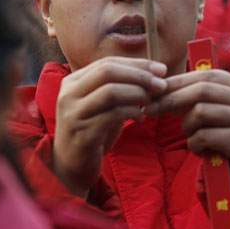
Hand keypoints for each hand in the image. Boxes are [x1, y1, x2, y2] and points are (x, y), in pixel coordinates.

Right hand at [54, 57, 167, 196]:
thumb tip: (153, 72)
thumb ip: (119, 87)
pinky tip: (140, 118)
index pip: (107, 62)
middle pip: (107, 72)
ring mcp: (74, 114)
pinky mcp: (83, 134)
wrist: (71, 166)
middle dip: (139, 75)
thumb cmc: (93, 131)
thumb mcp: (102, 104)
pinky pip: (112, 115)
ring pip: (110, 92)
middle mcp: (69, 94)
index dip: (136, 64)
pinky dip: (131, 112)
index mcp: (73, 82)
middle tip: (161, 85)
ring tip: (149, 101)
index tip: (161, 70)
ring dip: (136, 94)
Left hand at [147, 70, 229, 182]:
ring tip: (192, 135)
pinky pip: (204, 136)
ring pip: (201, 112)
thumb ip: (188, 94)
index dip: (176, 82)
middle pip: (202, 91)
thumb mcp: (207, 109)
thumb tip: (154, 87)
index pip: (205, 76)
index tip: (153, 91)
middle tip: (150, 110)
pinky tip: (200, 149)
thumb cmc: (219, 133)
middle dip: (171, 100)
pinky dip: (194, 144)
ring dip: (187, 126)